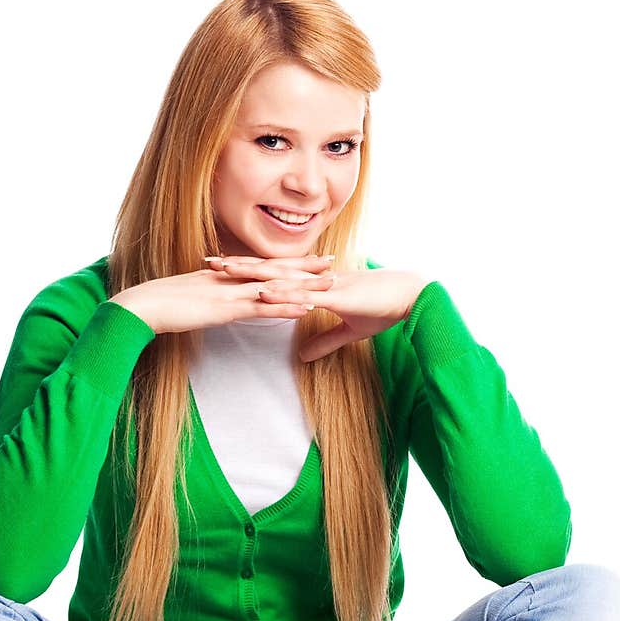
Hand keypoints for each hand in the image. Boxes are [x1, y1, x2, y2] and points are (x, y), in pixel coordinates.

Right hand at [110, 253, 336, 334]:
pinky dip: (285, 307)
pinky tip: (305, 308)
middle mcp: (230, 278)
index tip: (307, 261)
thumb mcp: (190, 298)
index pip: (261, 266)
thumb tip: (220, 301)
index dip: (286, 263)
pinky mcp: (225, 309)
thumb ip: (208, 296)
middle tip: (332, 263)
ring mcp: (229, 292)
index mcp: (223, 275)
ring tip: (330, 285)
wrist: (142, 306)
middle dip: (304, 267)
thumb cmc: (160, 305)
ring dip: (304, 286)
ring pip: (275, 287)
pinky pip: (261, 308)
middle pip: (274, 270)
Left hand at [210, 257, 430, 361]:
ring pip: (280, 277)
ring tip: (224, 272)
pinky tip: (261, 293)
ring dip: (252, 275)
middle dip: (238, 267)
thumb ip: (324, 341)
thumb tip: (301, 356)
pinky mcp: (335, 295)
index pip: (275, 274)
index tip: (223, 271)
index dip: (249, 273)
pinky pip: (303, 294)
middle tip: (207, 264)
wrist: (412, 298)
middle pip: (268, 270)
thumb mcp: (349, 330)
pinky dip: (282, 294)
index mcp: (315, 283)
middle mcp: (314, 278)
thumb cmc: (385, 309)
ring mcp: (323, 284)